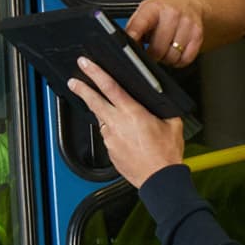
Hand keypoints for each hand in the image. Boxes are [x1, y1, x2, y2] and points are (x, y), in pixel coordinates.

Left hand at [67, 56, 185, 186]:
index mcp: (132, 112)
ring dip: (102, 114)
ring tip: (113, 115)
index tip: (85, 64)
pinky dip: (112, 133)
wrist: (160, 180)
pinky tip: (123, 136)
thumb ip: (163, 110)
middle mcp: (117, 124)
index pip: (109, 86)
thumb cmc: (166, 155)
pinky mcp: (110, 152)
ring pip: (101, 120)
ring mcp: (111, 139)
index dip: (95, 72)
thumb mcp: (172, 124)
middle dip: (81, 89)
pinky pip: (108, 136)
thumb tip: (160, 104)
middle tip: (73, 81)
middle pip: (93, 101)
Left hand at [126, 0, 206, 66]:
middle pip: (157, 49)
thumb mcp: (145, 10)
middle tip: (150, 51)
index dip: (133, 39)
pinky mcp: (198, 35)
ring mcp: (186, 25)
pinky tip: (175, 51)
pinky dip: (178, 61)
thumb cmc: (165, 8)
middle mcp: (171, 14)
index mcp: (153, 7)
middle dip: (151, 55)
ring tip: (164, 49)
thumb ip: (135, 27)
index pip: (140, 25)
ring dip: (165, 59)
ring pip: (172, 56)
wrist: (191, 1)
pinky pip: (185, 59)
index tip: (130, 49)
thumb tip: (128, 45)